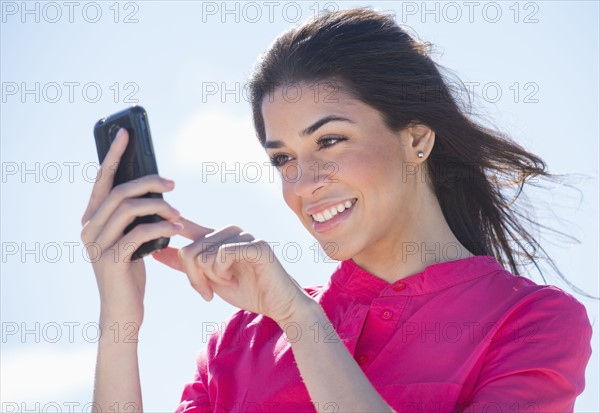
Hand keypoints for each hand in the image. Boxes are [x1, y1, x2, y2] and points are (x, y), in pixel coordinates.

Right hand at [80, 128, 182, 326]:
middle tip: (172, 184)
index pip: (102, 180)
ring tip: (178, 214)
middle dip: (148, 182)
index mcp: (92, 219)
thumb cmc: (130, 272)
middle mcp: (88, 228)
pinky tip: (177, 230)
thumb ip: (135, 216)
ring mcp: (97, 244)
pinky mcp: (111, 259)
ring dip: (159, 206)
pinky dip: (162, 227)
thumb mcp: (132, 238)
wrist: (123, 310)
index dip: (113, 154)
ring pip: (128, 208)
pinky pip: (139, 232)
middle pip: (119, 191)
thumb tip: (158, 189)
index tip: (126, 132)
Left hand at [152, 218, 310, 323]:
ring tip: (229, 283)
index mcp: (219, 236)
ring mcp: (244, 235)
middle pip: (188, 250)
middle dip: (193, 278)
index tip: (157, 226)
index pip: (187, 228)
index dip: (171, 227)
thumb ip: (185, 264)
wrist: (278, 304)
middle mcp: (230, 230)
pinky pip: (221, 256)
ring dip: (211, 279)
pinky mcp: (255, 245)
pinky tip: (236, 281)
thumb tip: (155, 252)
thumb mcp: (209, 279)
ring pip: (202, 255)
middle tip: (207, 292)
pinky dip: (223, 274)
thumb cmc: (247, 290)